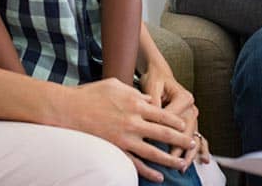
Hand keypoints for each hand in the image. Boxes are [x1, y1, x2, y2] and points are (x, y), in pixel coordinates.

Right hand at [69, 78, 192, 180]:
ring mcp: (125, 138)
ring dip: (170, 159)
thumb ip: (135, 92)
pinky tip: (158, 176)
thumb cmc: (91, 94)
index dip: (176, 121)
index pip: (163, 114)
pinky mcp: (115, 149)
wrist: (69, 110)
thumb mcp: (116, 85)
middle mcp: (133, 121)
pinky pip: (135, 163)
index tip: (185, 125)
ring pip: (153, 152)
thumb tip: (149, 100)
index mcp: (135, 103)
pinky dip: (148, 171)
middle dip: (181, 139)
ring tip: (181, 164)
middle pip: (164, 133)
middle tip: (192, 144)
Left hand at [139, 62, 207, 168]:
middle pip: (185, 131)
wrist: (160, 74)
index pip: (173, 118)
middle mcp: (191, 107)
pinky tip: (204, 159)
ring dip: (189, 152)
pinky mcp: (191, 122)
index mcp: (184, 97)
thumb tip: (151, 118)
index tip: (151, 141)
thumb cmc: (155, 79)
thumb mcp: (152, 86)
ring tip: (183, 166)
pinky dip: (200, 149)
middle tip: (170, 159)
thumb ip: (153, 102)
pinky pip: (197, 137)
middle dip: (178, 146)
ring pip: (192, 136)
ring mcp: (193, 116)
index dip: (162, 130)